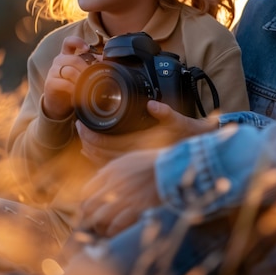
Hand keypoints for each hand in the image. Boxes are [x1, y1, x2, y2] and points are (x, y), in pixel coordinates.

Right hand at [43, 36, 89, 119]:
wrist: (58, 103)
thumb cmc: (72, 84)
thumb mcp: (82, 73)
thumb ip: (91, 65)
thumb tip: (105, 61)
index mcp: (67, 55)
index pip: (69, 42)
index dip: (77, 42)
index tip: (87, 48)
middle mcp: (59, 60)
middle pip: (74, 59)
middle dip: (86, 68)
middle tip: (94, 77)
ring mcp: (53, 71)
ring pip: (69, 71)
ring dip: (81, 79)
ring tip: (87, 86)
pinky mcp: (50, 83)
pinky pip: (64, 83)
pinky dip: (74, 88)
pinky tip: (78, 93)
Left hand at [77, 101, 218, 164]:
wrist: (197, 155)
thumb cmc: (187, 136)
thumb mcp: (179, 122)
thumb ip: (165, 113)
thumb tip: (152, 105)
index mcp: (139, 145)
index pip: (105, 143)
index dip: (89, 135)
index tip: (81, 124)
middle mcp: (133, 158)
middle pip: (99, 155)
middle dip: (86, 142)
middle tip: (78, 128)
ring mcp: (133, 166)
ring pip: (104, 164)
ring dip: (91, 154)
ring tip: (84, 142)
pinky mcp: (136, 168)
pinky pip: (112, 169)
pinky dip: (100, 162)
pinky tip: (96, 156)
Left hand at [80, 149, 159, 236]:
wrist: (172, 167)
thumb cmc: (151, 162)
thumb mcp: (128, 159)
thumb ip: (111, 169)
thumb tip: (98, 178)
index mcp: (111, 171)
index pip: (86, 191)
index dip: (84, 203)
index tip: (87, 210)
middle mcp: (114, 184)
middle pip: (89, 206)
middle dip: (87, 217)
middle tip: (91, 223)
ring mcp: (125, 198)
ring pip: (99, 219)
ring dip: (99, 227)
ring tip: (102, 230)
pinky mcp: (137, 209)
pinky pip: (116, 226)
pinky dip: (113, 231)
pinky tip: (116, 232)